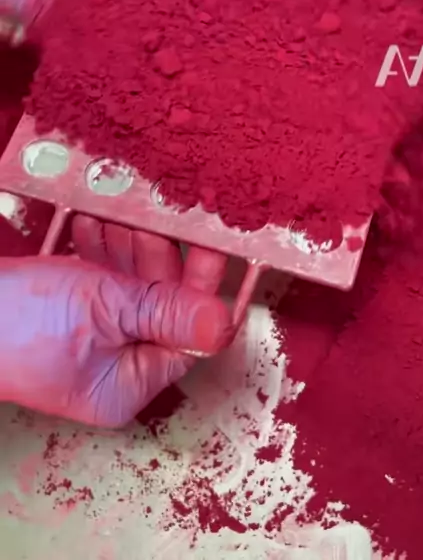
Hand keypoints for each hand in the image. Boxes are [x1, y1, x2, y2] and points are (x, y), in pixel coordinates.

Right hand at [0, 216, 229, 426]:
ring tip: (115, 219)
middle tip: (153, 221)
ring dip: (128, 246)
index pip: (186, 333)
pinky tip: (94, 226)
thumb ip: (166, 313)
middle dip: (158, 258)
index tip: (212, 243)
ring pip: (131, 284)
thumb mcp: (105, 311)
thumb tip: (221, 322)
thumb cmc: (19, 323)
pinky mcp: (67, 311)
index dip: (201, 286)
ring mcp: (89, 337)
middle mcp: (114, 366)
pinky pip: (101, 279)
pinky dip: (102, 252)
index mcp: (128, 383)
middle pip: (161, 303)